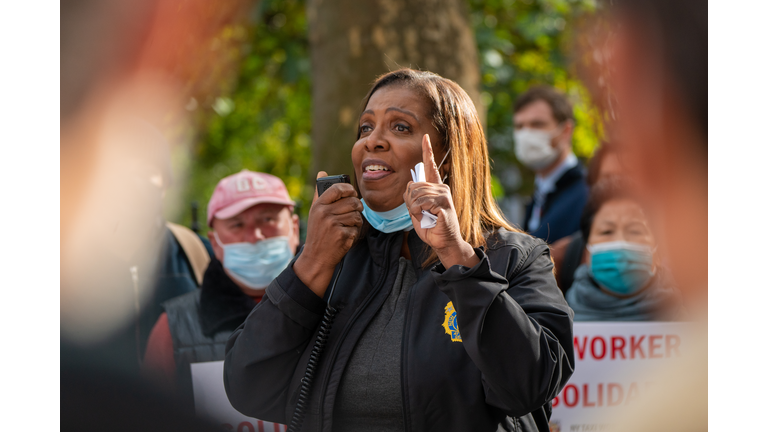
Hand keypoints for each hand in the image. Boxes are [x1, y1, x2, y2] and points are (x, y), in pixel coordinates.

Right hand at [294, 171, 362, 296]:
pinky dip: (354, 232)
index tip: (352, 193)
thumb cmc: (318, 233)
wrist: (316, 257)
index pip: (337, 189)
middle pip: (351, 202)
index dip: (349, 189)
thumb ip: (319, 193)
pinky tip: (346, 235)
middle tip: (356, 211)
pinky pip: (356, 228)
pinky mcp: (342, 235)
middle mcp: (325, 213)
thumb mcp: (315, 212)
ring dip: (356, 220)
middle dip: (357, 206)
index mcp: (318, 205)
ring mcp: (333, 224)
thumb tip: (322, 172)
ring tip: (349, 225)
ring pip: (356, 215)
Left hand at [403, 135, 478, 267]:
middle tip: (419, 213)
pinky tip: (427, 218)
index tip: (425, 137)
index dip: (427, 150)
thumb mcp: (416, 210)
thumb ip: (412, 196)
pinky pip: (421, 203)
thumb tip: (410, 186)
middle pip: (413, 186)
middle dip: (410, 202)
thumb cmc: (430, 227)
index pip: (430, 165)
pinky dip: (418, 212)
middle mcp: (441, 187)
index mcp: (435, 187)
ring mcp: (444, 195)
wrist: (443, 243)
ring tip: (425, 217)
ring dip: (414, 209)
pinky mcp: (444, 203)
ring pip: (415, 195)